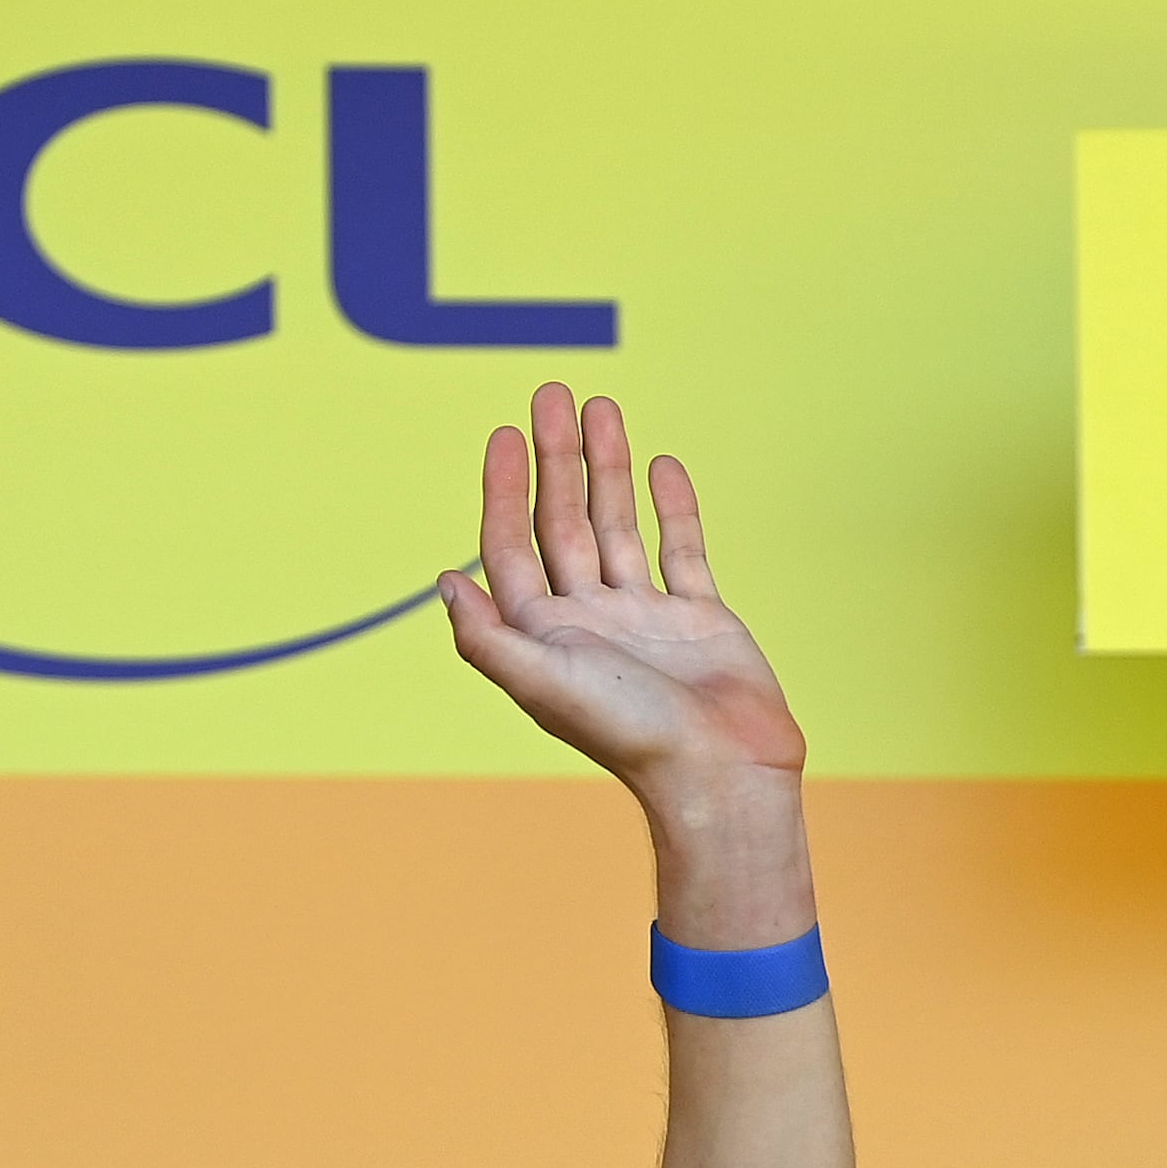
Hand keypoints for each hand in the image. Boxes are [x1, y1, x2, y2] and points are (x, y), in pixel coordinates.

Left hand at [440, 388, 810, 942]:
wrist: (722, 773)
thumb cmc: (630, 734)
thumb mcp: (542, 682)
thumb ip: (487, 638)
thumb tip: (444, 581)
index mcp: (547, 635)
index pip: (513, 548)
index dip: (504, 491)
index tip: (504, 436)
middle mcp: (591, 621)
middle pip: (562, 524)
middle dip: (556, 459)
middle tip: (551, 394)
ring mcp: (646, 617)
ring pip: (618, 525)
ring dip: (607, 468)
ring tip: (602, 407)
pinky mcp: (701, 619)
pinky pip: (682, 549)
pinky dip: (672, 506)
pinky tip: (660, 463)